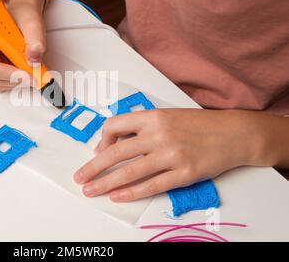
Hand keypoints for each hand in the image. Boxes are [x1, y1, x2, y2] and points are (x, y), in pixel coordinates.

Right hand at [0, 0, 46, 91]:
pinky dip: (16, 77)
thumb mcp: (33, 24)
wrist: (22, 12)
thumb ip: (35, 41)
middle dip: (17, 78)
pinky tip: (22, 64)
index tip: (30, 75)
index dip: (12, 74)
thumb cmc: (23, 14)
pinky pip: (2, 80)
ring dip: (17, 78)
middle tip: (34, 71)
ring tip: (27, 62)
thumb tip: (34, 59)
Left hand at [74, 109, 286, 201]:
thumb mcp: (167, 116)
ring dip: (106, 183)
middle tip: (79, 178)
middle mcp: (160, 134)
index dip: (101, 140)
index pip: (115, 125)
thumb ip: (141, 127)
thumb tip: (114, 144)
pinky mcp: (185, 173)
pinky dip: (131, 192)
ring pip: (130, 171)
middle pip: (116, 152)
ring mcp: (172, 154)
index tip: (98, 152)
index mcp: (153, 116)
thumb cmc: (198, 124)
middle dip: (94, 167)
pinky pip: (152, 185)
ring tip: (91, 190)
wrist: (233, 133)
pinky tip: (117, 196)